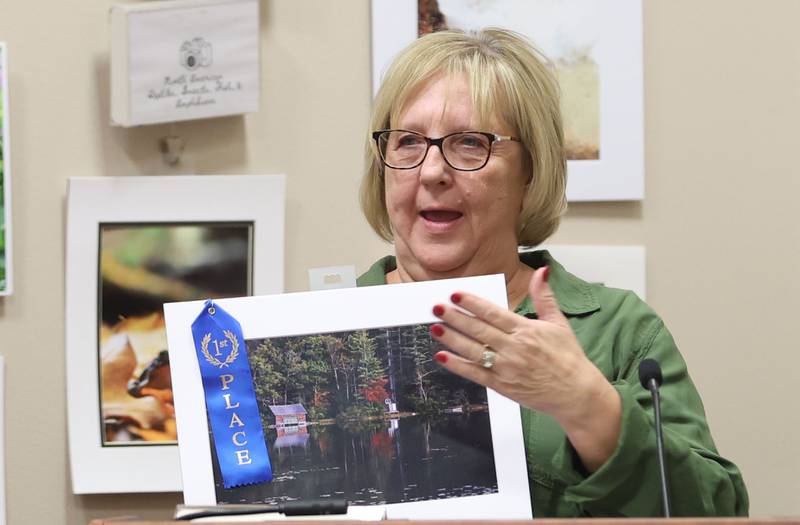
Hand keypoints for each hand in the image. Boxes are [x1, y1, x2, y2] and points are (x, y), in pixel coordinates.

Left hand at [430, 266, 620, 470]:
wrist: (576, 393)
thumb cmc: (568, 357)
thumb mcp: (558, 322)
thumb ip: (544, 296)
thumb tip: (541, 271)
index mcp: (526, 330)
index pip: (493, 313)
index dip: (472, 303)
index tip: (455, 294)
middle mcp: (514, 348)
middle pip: (478, 330)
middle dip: (455, 317)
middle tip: (436, 307)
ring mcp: (506, 369)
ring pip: (473, 351)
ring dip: (452, 339)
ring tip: (435, 328)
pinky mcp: (502, 386)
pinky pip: (475, 374)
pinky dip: (457, 366)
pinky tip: (442, 356)